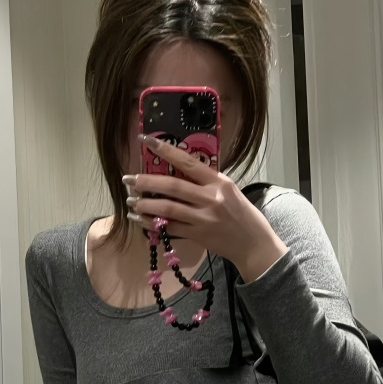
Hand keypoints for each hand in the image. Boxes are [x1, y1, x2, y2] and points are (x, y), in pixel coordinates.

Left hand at [125, 135, 287, 282]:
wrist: (254, 243)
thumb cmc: (242, 215)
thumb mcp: (229, 191)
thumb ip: (207, 182)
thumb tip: (179, 172)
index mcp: (219, 182)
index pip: (188, 162)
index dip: (165, 150)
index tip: (146, 140)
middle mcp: (211, 199)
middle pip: (172, 186)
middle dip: (146, 182)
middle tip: (128, 179)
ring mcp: (204, 218)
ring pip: (168, 208)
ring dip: (145, 205)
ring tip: (131, 201)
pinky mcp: (199, 235)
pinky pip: (170, 228)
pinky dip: (152, 224)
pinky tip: (140, 220)